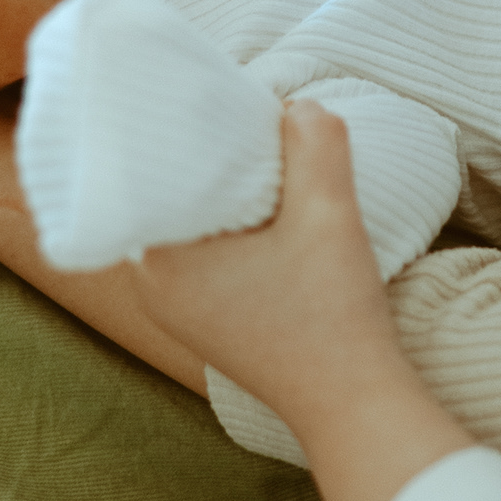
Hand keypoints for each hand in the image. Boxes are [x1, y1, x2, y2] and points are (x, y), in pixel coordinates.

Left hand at [135, 103, 475, 500]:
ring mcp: (177, 310)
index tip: (205, 94)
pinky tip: (268, 206)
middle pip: (168, 197)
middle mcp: (152, 289)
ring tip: (258, 153)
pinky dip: (231, 227)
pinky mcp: (208, 321)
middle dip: (203, 158)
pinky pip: (205, 253)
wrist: (354, 405)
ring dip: (222, 193)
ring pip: (190, 225)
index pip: (146, 173)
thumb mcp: (330, 214)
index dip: (179, 131)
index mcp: (158, 263)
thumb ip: (315, 144)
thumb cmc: (333, 317)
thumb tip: (299, 104)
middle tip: (238, 113)